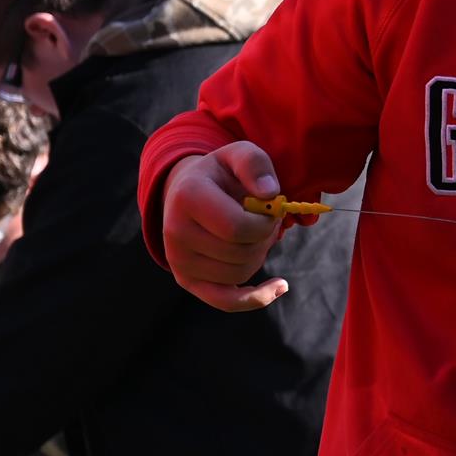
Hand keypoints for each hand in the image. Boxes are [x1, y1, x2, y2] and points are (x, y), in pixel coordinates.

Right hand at [158, 142, 294, 311]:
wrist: (188, 191)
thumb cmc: (221, 174)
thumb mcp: (239, 154)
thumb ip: (255, 164)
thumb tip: (270, 194)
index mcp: (188, 197)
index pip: (237, 228)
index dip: (265, 223)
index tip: (271, 210)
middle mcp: (175, 231)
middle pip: (241, 253)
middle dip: (265, 238)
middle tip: (265, 220)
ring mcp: (178, 260)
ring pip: (240, 274)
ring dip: (259, 255)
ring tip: (255, 233)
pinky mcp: (186, 280)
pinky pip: (225, 301)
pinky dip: (256, 298)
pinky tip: (280, 286)